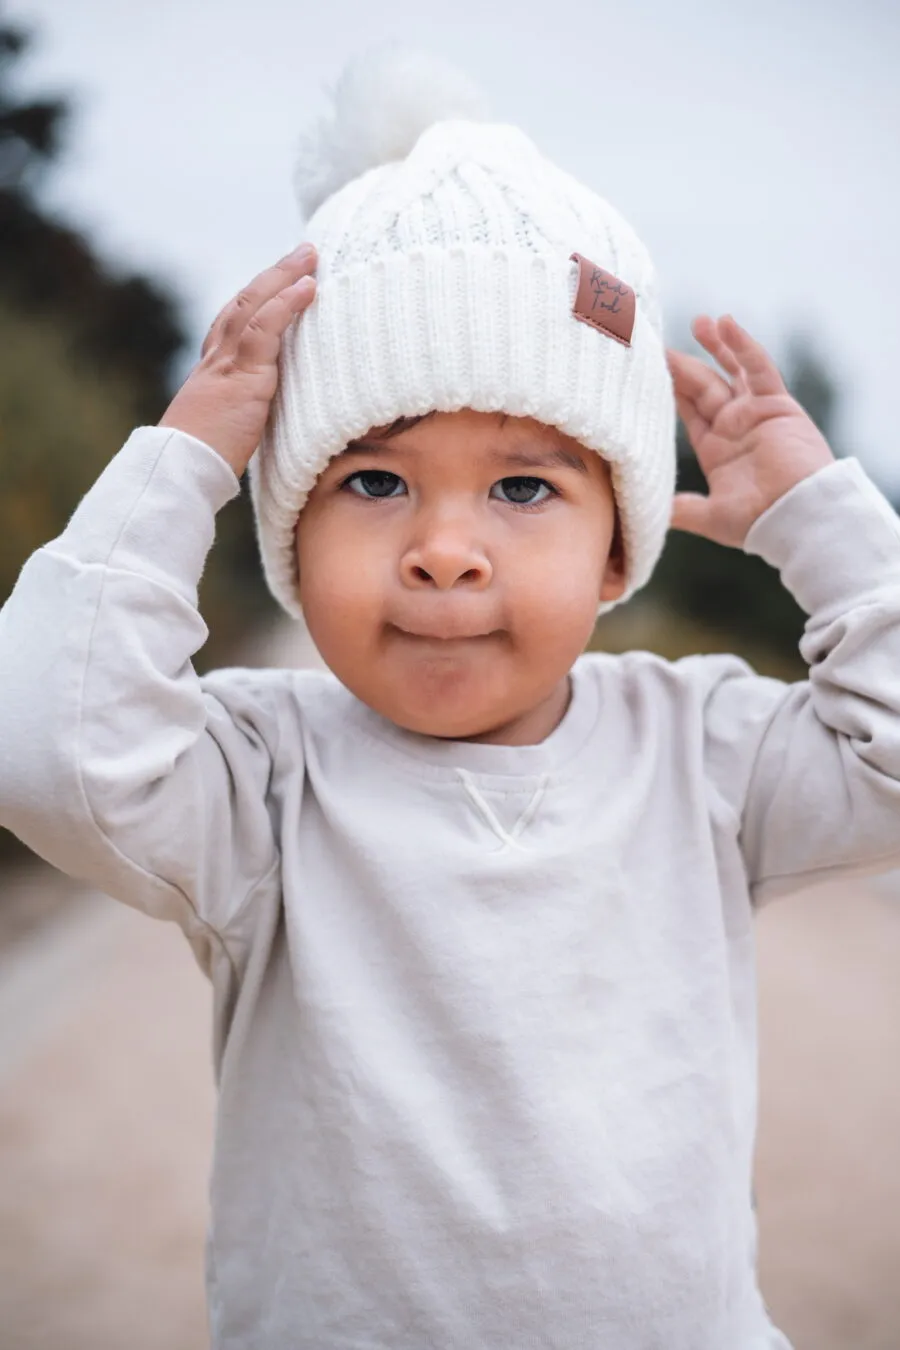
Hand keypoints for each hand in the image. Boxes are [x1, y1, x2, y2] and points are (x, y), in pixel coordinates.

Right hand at [158, 244, 317, 477]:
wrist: (181, 469)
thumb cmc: (202, 462)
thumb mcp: (226, 431)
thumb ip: (245, 416)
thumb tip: (265, 421)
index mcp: (212, 370)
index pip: (234, 322)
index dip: (258, 298)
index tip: (279, 282)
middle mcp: (217, 358)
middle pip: (245, 302)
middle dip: (274, 275)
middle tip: (301, 254)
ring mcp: (227, 362)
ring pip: (255, 304)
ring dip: (284, 276)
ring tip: (309, 256)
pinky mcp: (241, 374)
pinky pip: (265, 327)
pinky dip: (286, 303)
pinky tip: (307, 287)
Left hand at [666, 314, 834, 547]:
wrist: (801, 518)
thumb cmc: (760, 522)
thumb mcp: (711, 516)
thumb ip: (682, 511)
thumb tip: (648, 517)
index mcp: (716, 448)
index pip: (688, 411)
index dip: (669, 389)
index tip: (645, 369)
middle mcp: (734, 426)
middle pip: (703, 386)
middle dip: (683, 364)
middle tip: (658, 342)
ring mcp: (755, 412)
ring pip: (730, 371)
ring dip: (715, 346)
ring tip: (698, 321)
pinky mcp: (777, 404)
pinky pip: (758, 368)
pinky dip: (742, 346)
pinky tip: (726, 324)